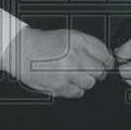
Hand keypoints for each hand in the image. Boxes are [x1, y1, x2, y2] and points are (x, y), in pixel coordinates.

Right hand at [0, 27, 114, 98]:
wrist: (23, 50)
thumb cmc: (45, 43)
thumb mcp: (70, 36)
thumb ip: (89, 47)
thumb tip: (107, 59)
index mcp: (78, 41)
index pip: (105, 55)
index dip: (107, 61)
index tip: (106, 64)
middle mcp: (74, 56)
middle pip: (99, 71)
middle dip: (96, 72)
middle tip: (86, 69)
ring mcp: (66, 72)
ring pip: (90, 84)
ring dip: (84, 81)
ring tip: (73, 74)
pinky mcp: (59, 86)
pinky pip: (77, 93)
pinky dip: (74, 89)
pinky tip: (66, 80)